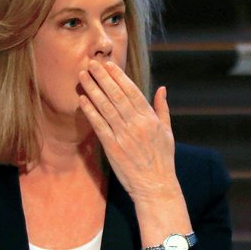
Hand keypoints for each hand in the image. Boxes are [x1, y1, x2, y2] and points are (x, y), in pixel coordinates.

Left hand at [77, 59, 178, 202]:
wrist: (155, 185)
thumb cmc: (163, 159)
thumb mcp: (167, 131)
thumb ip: (162, 108)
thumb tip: (162, 89)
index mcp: (150, 119)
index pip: (132, 92)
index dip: (119, 77)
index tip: (109, 65)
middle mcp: (136, 125)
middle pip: (116, 95)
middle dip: (103, 78)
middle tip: (91, 63)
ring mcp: (123, 136)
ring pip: (105, 107)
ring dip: (93, 89)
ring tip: (83, 76)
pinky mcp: (112, 147)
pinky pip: (99, 125)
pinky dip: (90, 111)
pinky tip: (82, 99)